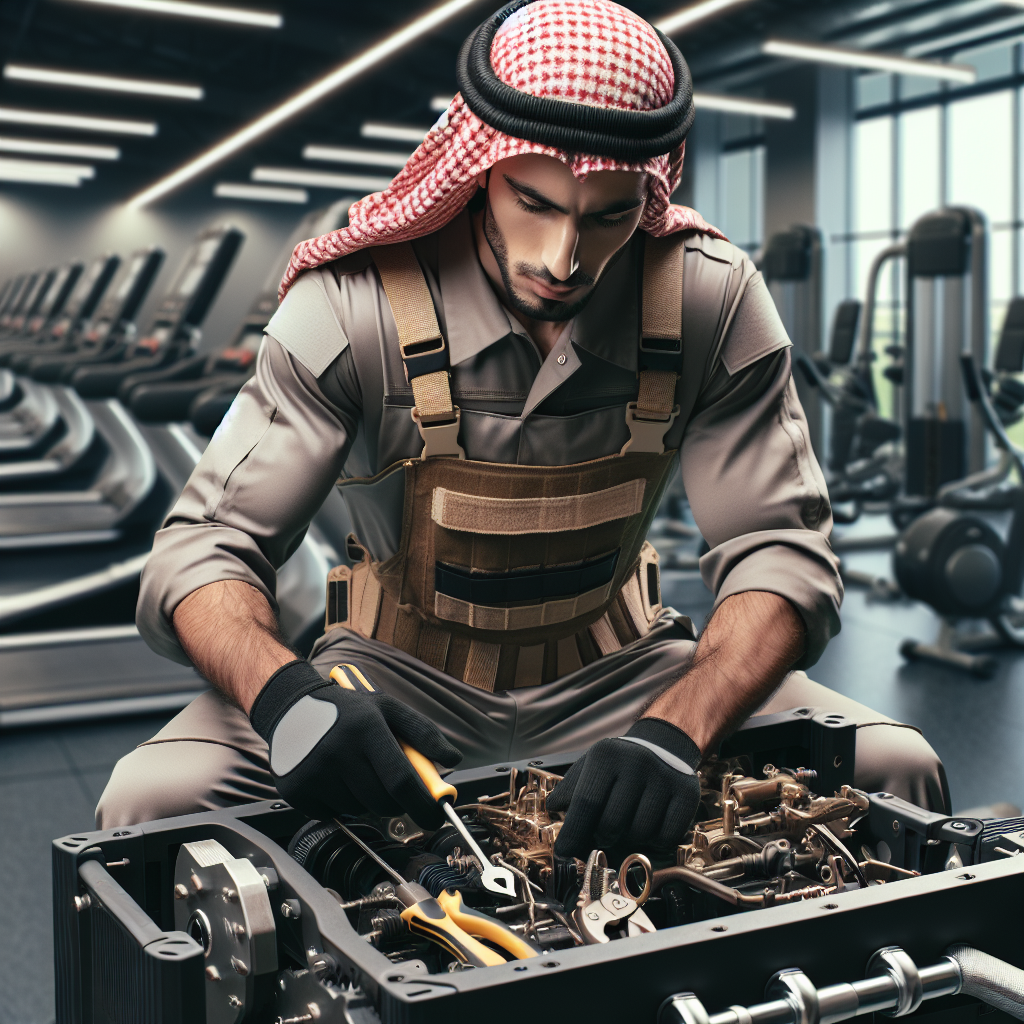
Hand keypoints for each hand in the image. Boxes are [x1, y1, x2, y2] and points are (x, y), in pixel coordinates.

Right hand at [249, 660, 461, 827]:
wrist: (291, 706)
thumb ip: (423, 733)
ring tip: (356, 771)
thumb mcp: (387, 709)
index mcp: (367, 728)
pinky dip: (340, 804)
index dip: (424, 806)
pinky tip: (334, 778)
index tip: (436, 818)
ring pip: (359, 811)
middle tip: (390, 783)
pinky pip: (333, 815)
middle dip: (396, 801)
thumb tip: (453, 759)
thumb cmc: (347, 710)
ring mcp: (315, 773)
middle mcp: (339, 751)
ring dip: (366, 801)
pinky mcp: (296, 790)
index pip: (402, 781)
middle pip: (383, 802)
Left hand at [548, 718, 701, 857]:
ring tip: (627, 827)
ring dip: (630, 841)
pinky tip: (650, 827)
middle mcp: (637, 763)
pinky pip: (667, 837)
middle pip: (611, 824)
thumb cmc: (621, 762)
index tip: (564, 851)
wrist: (664, 744)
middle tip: (603, 836)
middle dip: (602, 839)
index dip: (573, 833)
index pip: (586, 803)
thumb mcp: (592, 764)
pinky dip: (655, 842)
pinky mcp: (687, 793)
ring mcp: (664, 777)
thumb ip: (571, 788)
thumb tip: (553, 808)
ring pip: (640, 834)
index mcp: (607, 756)